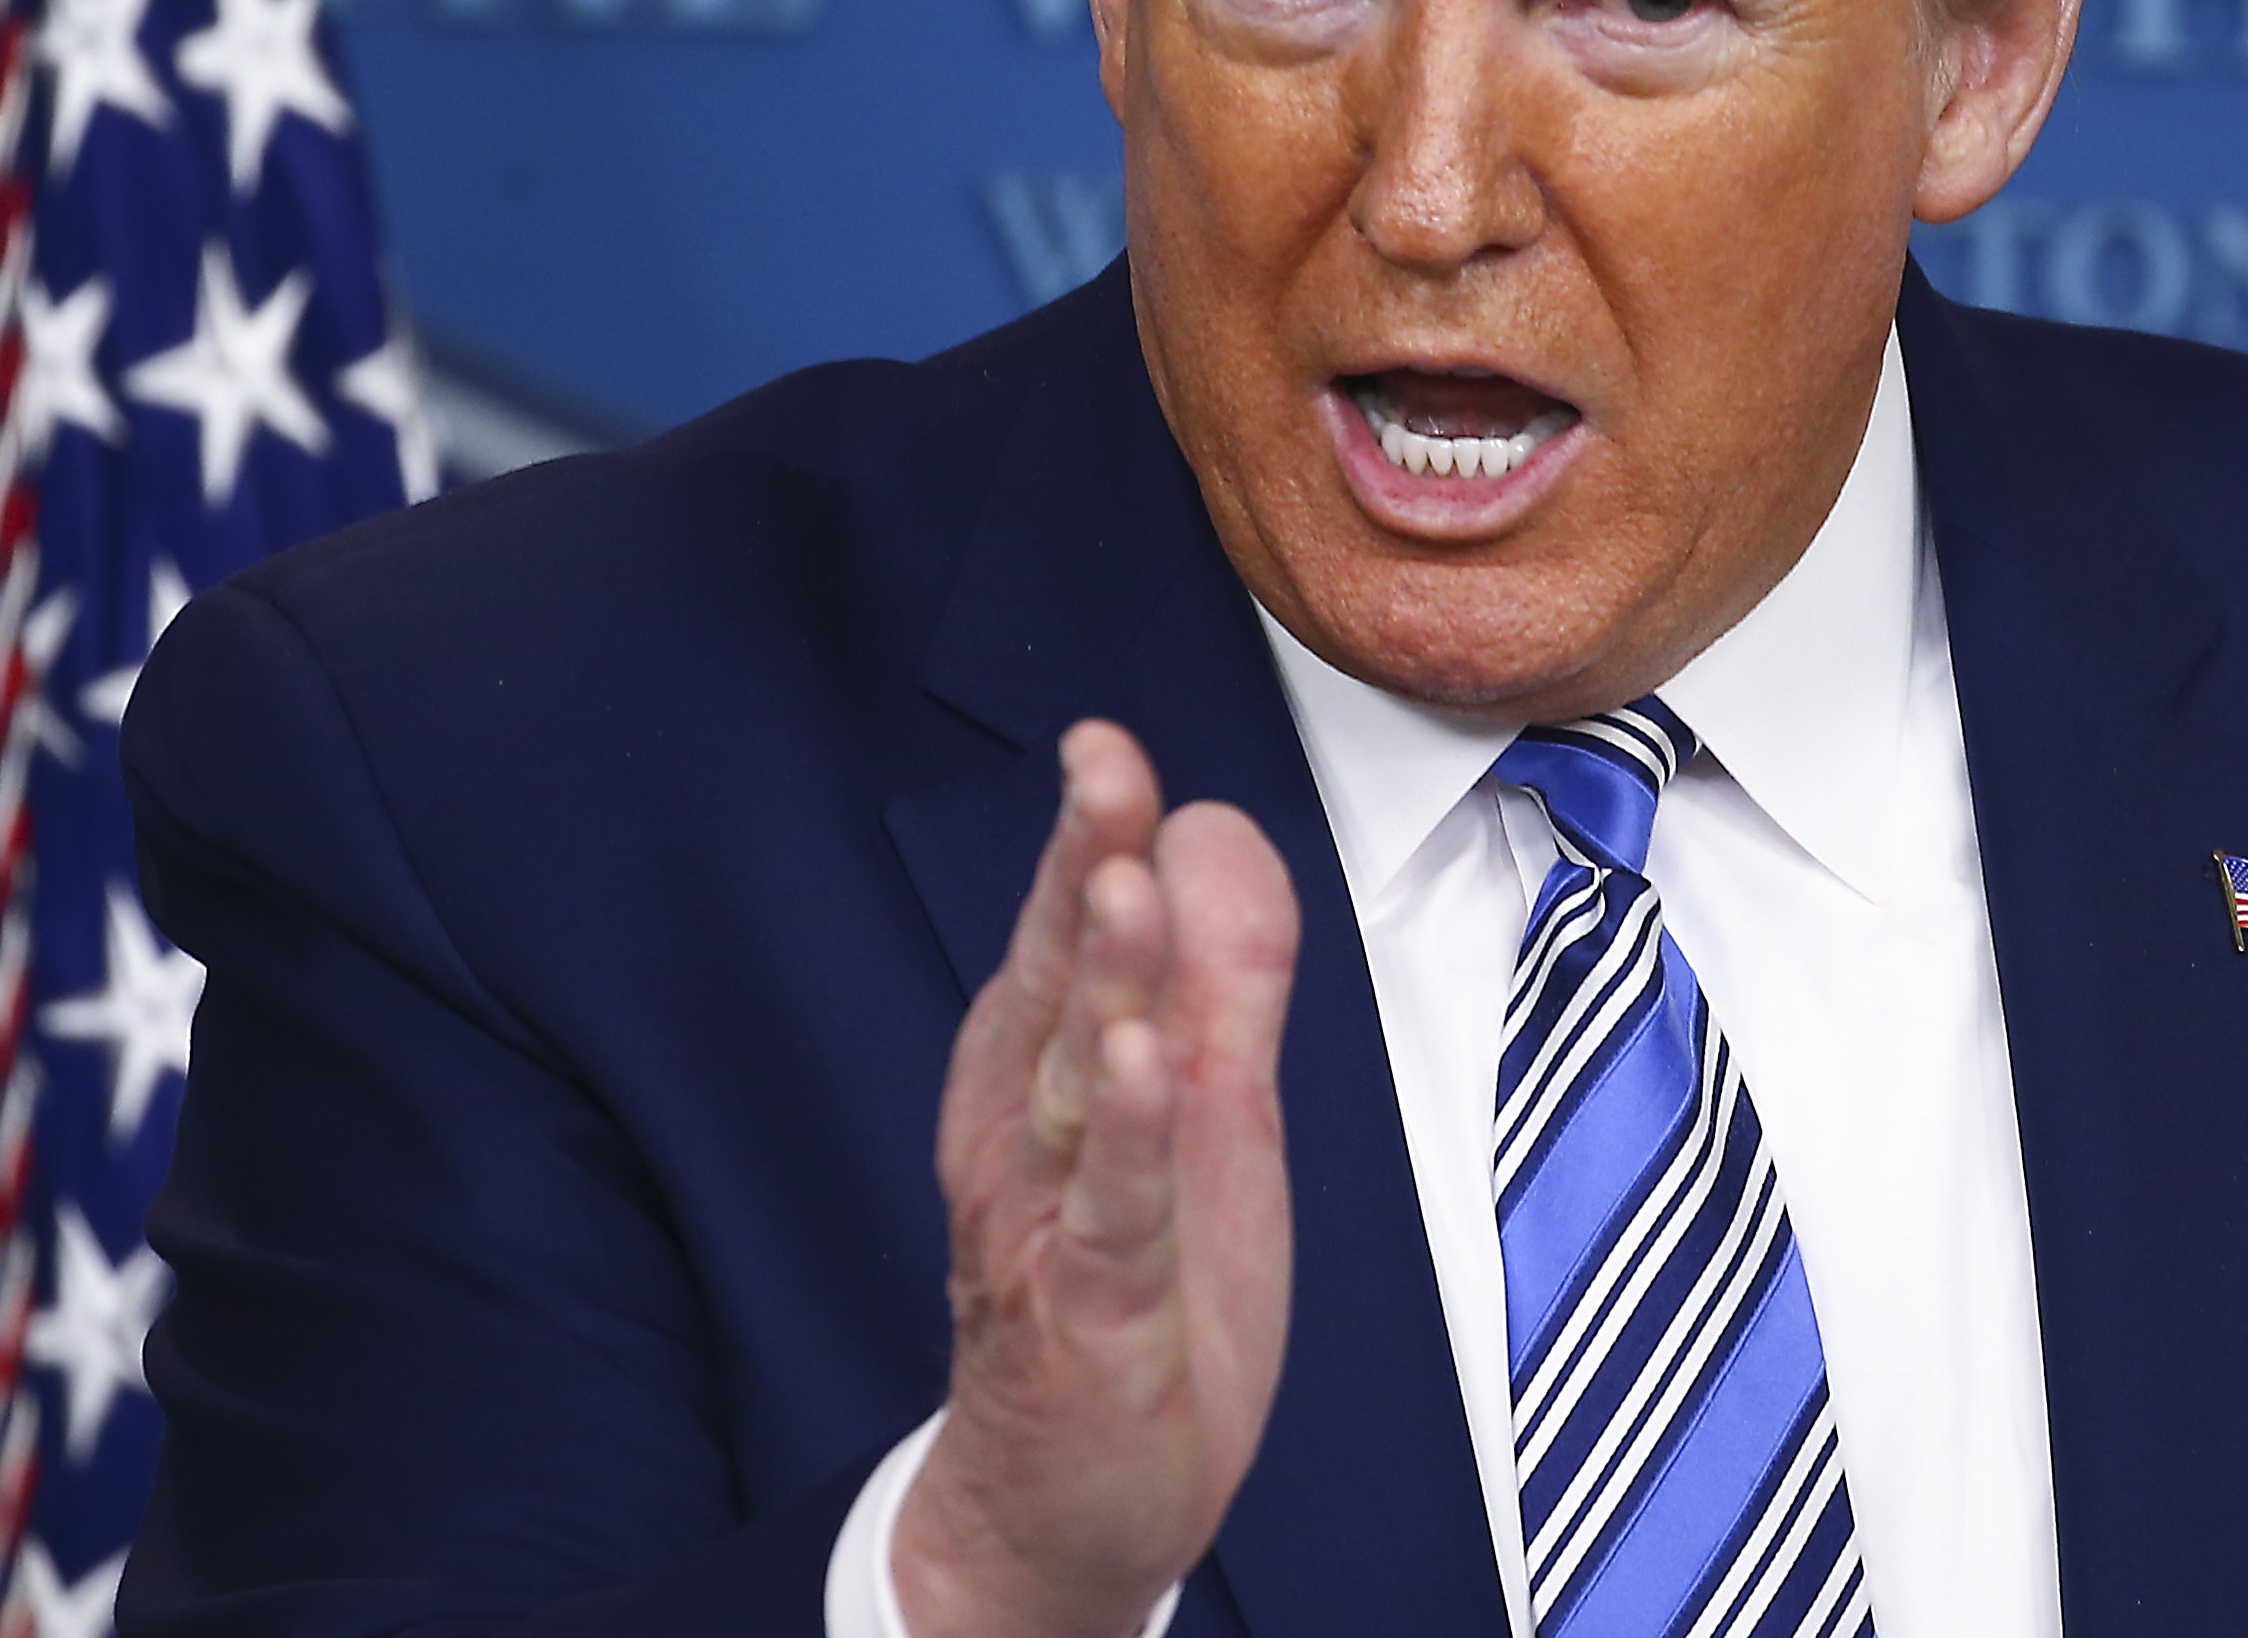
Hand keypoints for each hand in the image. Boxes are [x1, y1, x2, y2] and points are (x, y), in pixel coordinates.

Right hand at [892, 721, 1301, 1637]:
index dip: (1089, 834)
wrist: (1067, 1507)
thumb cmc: (1132, 1295)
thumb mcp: (1201, 1116)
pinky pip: (1106, 1217)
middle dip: (1080, 871)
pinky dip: (1124, 1143)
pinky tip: (1143, 1070)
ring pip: (1074, 1087)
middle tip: (1103, 768)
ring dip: (1099, 985)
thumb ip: (1218, 978)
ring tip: (1121, 890)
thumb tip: (1217, 828)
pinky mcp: (1087, 1318)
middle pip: (1056, 983)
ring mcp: (1049, 1224)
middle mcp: (1029, 1133)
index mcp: (1048, 1072)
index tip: (1106, 740)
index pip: (1067, 932)